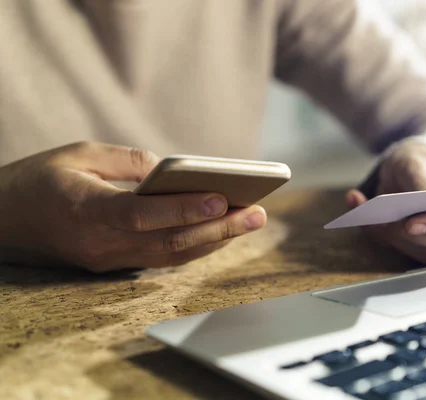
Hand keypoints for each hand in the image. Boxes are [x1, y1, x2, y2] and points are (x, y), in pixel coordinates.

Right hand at [0, 142, 266, 271]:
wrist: (2, 222)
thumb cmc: (37, 181)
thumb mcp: (76, 153)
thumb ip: (125, 160)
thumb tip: (170, 168)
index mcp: (85, 209)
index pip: (143, 215)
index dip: (184, 209)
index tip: (222, 199)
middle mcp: (100, 243)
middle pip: (169, 241)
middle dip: (218, 229)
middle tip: (257, 214)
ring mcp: (108, 260)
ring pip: (171, 255)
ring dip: (215, 240)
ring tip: (250, 221)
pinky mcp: (115, 264)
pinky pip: (162, 258)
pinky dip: (196, 246)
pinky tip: (222, 232)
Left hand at [346, 139, 425, 263]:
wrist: (417, 167)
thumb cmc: (420, 159)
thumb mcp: (414, 159)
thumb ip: (419, 184)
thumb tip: (417, 214)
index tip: (411, 224)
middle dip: (409, 232)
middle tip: (378, 218)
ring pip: (425, 250)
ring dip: (391, 234)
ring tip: (361, 205)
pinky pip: (409, 252)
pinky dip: (384, 235)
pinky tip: (364, 215)